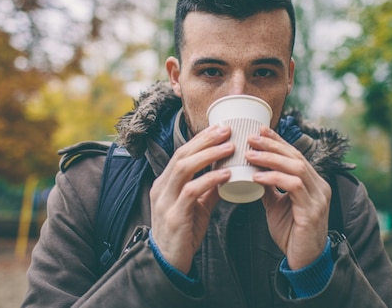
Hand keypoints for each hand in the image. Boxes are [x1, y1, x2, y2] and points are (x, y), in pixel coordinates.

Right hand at [149, 124, 232, 272]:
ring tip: (230, 147)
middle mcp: (161, 188)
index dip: (201, 138)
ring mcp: (165, 201)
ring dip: (208, 155)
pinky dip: (209, 180)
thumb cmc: (182, 234)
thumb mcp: (196, 207)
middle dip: (205, 140)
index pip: (182, 152)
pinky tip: (226, 174)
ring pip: (184, 168)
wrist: (168, 264)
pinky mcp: (174, 216)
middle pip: (182, 155)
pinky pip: (191, 192)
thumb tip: (226, 172)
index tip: (220, 127)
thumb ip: (208, 189)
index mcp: (165, 183)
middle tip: (227, 130)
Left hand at [247, 126, 331, 269]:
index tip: (259, 130)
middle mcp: (320, 186)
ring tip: (250, 154)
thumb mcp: (277, 206)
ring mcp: (319, 198)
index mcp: (313, 183)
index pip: (295, 155)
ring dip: (271, 158)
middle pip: (296, 157)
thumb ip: (269, 188)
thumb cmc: (292, 234)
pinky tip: (258, 176)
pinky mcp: (312, 211)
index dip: (278, 141)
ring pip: (297, 167)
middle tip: (251, 137)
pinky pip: (294, 187)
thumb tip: (253, 171)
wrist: (305, 262)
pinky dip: (275, 179)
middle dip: (272, 145)